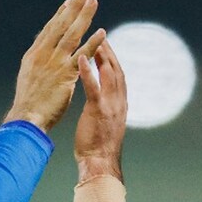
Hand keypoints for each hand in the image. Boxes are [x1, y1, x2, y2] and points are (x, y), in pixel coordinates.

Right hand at [5, 0, 105, 132]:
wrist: (26, 117)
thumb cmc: (29, 102)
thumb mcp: (28, 76)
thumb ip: (37, 62)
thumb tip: (42, 52)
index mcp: (34, 54)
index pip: (50, 29)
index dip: (60, 14)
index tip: (70, 1)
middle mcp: (43, 54)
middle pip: (61, 25)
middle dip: (74, 7)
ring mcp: (54, 63)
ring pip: (72, 34)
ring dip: (84, 16)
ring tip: (94, 2)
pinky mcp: (65, 74)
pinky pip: (82, 55)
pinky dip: (93, 43)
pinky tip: (102, 32)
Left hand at [75, 39, 126, 182]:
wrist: (100, 163)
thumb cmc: (98, 147)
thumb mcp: (106, 125)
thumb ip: (107, 111)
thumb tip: (105, 104)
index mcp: (120, 105)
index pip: (119, 78)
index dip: (114, 62)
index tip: (107, 49)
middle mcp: (119, 102)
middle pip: (116, 71)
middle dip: (110, 53)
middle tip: (102, 38)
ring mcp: (110, 105)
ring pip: (109, 74)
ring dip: (102, 56)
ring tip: (95, 41)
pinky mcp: (98, 110)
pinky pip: (93, 87)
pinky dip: (87, 71)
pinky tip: (80, 57)